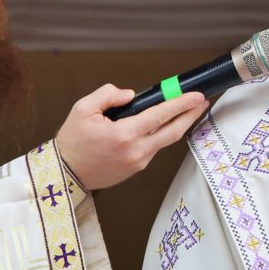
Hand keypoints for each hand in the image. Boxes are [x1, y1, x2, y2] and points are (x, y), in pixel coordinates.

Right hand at [54, 85, 207, 191]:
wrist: (66, 173)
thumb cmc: (73, 141)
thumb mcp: (82, 109)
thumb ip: (108, 95)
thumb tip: (131, 95)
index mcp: (124, 134)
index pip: (161, 115)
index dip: (181, 103)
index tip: (196, 95)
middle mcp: (136, 150)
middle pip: (174, 131)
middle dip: (191, 115)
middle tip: (202, 102)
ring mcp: (139, 162)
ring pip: (166, 140)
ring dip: (180, 124)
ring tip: (188, 110)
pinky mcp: (137, 168)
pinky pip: (154, 147)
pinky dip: (162, 134)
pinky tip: (165, 124)